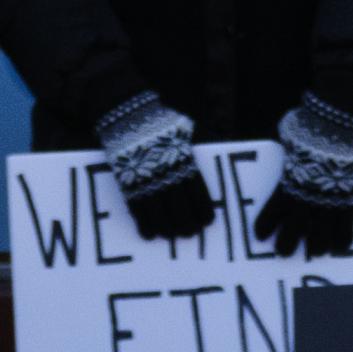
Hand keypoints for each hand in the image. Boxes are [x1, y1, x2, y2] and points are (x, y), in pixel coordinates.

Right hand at [96, 96, 219, 240]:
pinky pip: (138, 210)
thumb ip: (204, 142)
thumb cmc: (162, 122)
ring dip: (166, 228)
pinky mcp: (128, 183)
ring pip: (159, 212)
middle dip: (186, 224)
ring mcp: (146, 180)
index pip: (198, 192)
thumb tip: (224, 151)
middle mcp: (167, 174)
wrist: (128, 115)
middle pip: (180, 207)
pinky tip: (149, 234)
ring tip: (170, 236)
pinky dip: (144, 224)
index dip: (202, 210)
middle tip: (190, 233)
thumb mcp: (189, 128)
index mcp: (184, 161)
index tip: (206, 222)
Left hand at [256, 93, 352, 250]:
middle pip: (295, 227)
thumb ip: (286, 143)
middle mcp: (308, 194)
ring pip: (322, 231)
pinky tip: (342, 245)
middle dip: (288, 242)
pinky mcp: (350, 195)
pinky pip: (347, 222)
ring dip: (318, 244)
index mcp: (290, 180)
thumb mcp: (289, 132)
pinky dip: (344, 235)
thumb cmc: (311, 123)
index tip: (261, 235)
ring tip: (317, 252)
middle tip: (284, 252)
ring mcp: (330, 197)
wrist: (339, 121)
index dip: (266, 224)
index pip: (274, 210)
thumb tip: (282, 136)